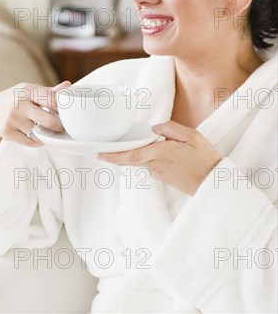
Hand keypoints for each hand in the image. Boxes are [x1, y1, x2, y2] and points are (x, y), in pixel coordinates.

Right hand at [0, 80, 70, 147]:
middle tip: (61, 127)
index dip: (62, 110)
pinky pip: (31, 142)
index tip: (66, 114)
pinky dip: (36, 141)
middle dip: (58, 127)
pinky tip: (34, 135)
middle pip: (50, 121)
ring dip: (46, 134)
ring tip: (45, 130)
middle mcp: (19, 103)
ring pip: (40, 134)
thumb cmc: (14, 100)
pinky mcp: (8, 131)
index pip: (52, 100)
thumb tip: (68, 86)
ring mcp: (12, 118)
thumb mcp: (28, 91)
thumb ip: (48, 91)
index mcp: (27, 89)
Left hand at [97, 121, 221, 194]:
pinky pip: (148, 163)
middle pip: (130, 158)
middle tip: (101, 148)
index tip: (99, 154)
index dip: (113, 156)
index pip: (131, 156)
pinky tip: (148, 148)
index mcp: (161, 154)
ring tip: (124, 144)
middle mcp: (156, 165)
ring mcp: (158, 173)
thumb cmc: (206, 159)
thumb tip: (154, 128)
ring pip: (140, 160)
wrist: (215, 184)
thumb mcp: (192, 136)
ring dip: (132, 153)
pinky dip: (143, 156)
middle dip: (116, 154)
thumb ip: (171, 129)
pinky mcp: (162, 176)